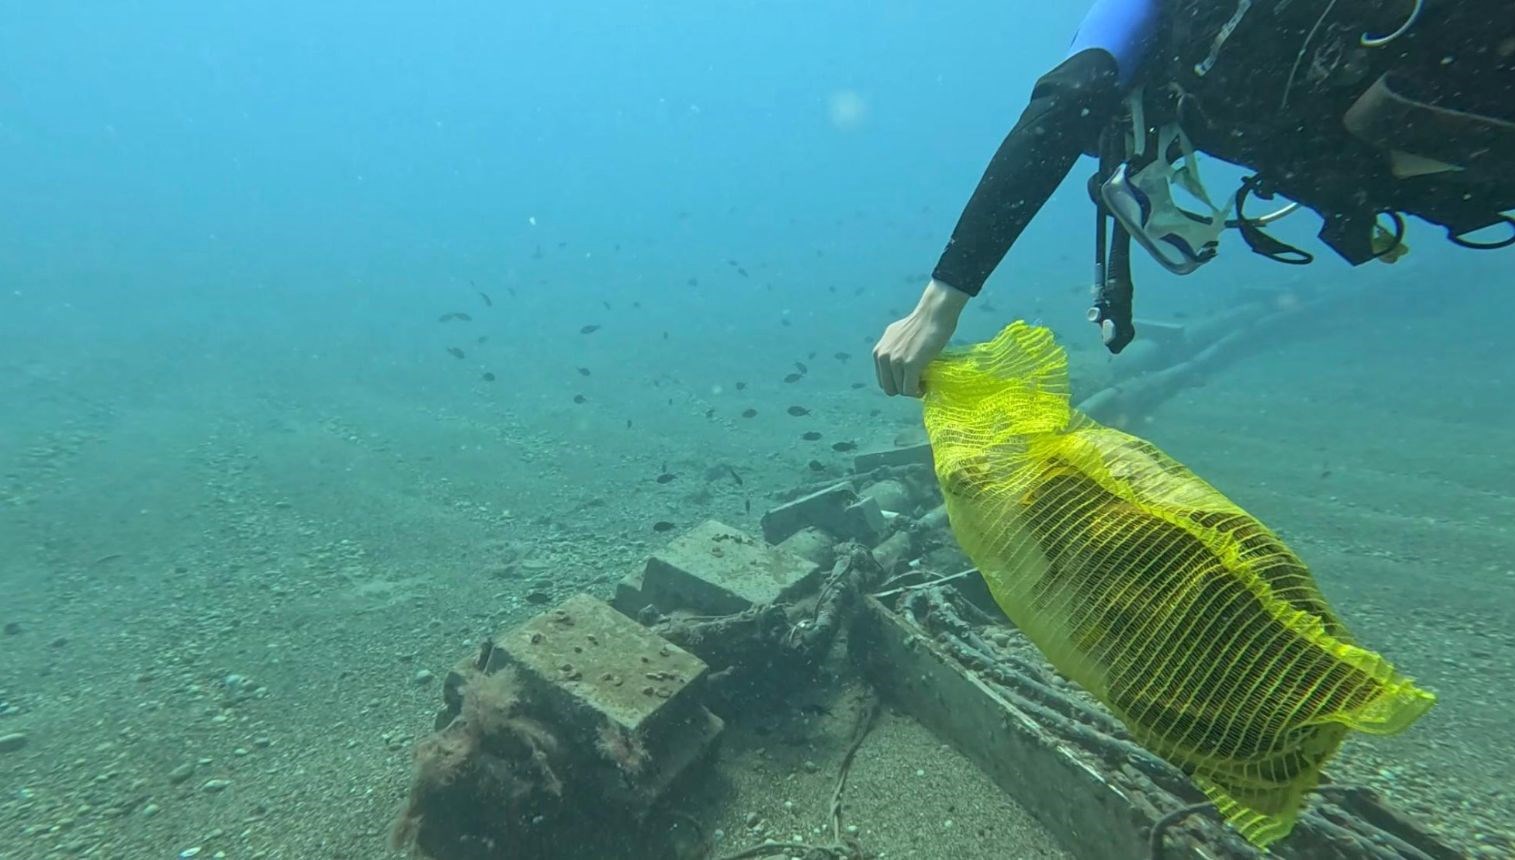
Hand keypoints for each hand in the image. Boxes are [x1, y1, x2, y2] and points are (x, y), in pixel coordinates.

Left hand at [873, 279, 968, 396]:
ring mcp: (896, 361)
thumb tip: (896, 364)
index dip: (897, 383)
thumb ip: (892, 350)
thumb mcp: (896, 336)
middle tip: (918, 383)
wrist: (933, 314)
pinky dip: (918, 392)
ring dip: (913, 390)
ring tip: (924, 382)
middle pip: (889, 389)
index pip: (883, 380)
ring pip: (901, 390)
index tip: (910, 379)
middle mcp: (883, 357)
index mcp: (878, 352)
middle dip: (903, 388)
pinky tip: (925, 386)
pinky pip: (910, 389)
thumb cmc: (920, 324)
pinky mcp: (910, 365)